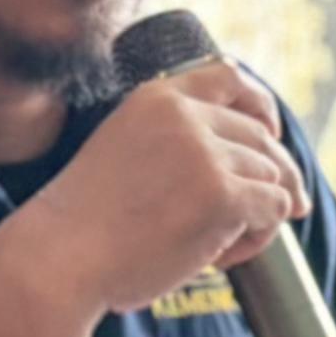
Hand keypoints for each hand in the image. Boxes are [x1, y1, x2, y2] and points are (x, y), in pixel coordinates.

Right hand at [0, 60, 312, 322]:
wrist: (60, 259)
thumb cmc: (87, 226)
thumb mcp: (126, 154)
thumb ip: (174, 142)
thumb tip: (252, 163)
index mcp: (156, 98)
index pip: (230, 77)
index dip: (260, 106)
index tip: (270, 134)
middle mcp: (184, 115)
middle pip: (262, 138)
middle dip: (275, 178)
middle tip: (271, 215)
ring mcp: (206, 152)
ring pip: (272, 177)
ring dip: (256, 216)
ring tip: (217, 248)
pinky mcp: (222, 194)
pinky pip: (274, 207)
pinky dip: (259, 236)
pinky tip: (222, 257)